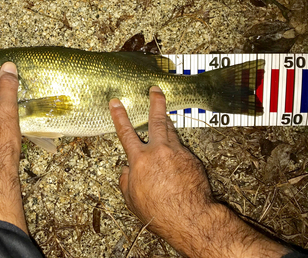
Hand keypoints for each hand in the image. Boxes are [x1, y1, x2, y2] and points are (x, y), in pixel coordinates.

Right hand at [109, 86, 290, 257]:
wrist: (189, 217)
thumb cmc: (158, 211)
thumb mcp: (131, 198)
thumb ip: (126, 180)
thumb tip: (127, 170)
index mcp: (140, 159)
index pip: (126, 132)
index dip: (119, 116)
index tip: (115, 102)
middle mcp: (159, 150)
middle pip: (157, 120)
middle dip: (156, 102)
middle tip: (156, 90)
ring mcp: (178, 152)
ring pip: (172, 132)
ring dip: (167, 123)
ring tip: (165, 115)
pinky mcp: (192, 159)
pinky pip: (182, 150)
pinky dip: (177, 151)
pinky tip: (177, 161)